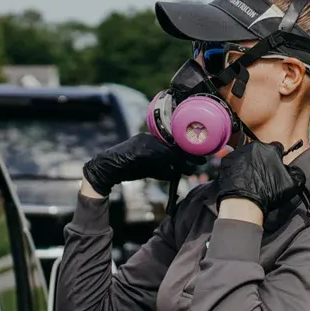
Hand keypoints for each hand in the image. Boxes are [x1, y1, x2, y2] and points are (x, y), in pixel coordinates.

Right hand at [82, 133, 204, 195]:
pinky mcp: (140, 150)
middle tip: (202, 159)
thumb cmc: (126, 169)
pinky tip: (180, 170)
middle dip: (189, 153)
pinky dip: (171, 164)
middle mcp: (148, 138)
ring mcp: (144, 142)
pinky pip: (160, 156)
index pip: (172, 143)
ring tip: (194, 167)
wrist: (106, 169)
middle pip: (173, 144)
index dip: (186, 149)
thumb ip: (162, 169)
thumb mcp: (148, 169)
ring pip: (168, 151)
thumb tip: (176, 173)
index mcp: (150, 139)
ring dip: (182, 160)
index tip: (198, 155)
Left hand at [215, 141, 306, 212]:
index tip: (275, 166)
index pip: (277, 147)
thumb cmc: (268, 194)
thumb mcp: (293, 185)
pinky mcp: (226, 160)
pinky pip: (234, 161)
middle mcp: (254, 146)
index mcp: (270, 149)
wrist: (243, 204)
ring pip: (247, 154)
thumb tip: (295, 170)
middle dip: (262, 159)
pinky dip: (237, 167)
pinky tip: (240, 179)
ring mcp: (238, 152)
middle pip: (261, 150)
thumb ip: (297, 173)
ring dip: (249, 162)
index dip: (278, 157)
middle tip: (262, 174)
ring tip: (250, 177)